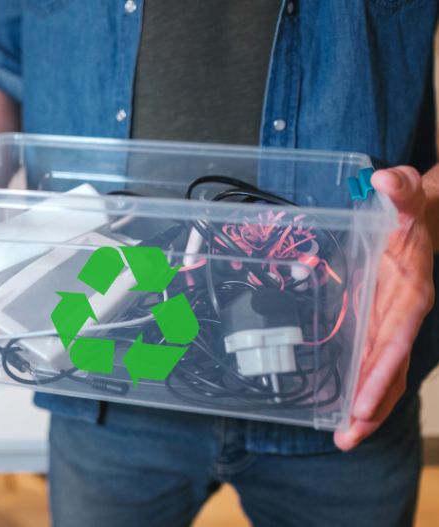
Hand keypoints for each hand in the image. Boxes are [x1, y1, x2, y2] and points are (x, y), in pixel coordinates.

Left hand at [334, 166, 434, 449]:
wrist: (426, 215)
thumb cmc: (415, 207)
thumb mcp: (409, 195)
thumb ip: (400, 191)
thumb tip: (385, 179)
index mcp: (411, 292)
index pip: (396, 341)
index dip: (381, 374)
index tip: (363, 405)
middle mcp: (403, 314)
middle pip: (390, 368)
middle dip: (372, 405)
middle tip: (347, 439)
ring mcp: (392, 321)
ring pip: (385, 371)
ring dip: (367, 405)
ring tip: (345, 438)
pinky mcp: (380, 321)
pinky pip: (376, 359)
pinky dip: (365, 385)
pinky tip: (346, 408)